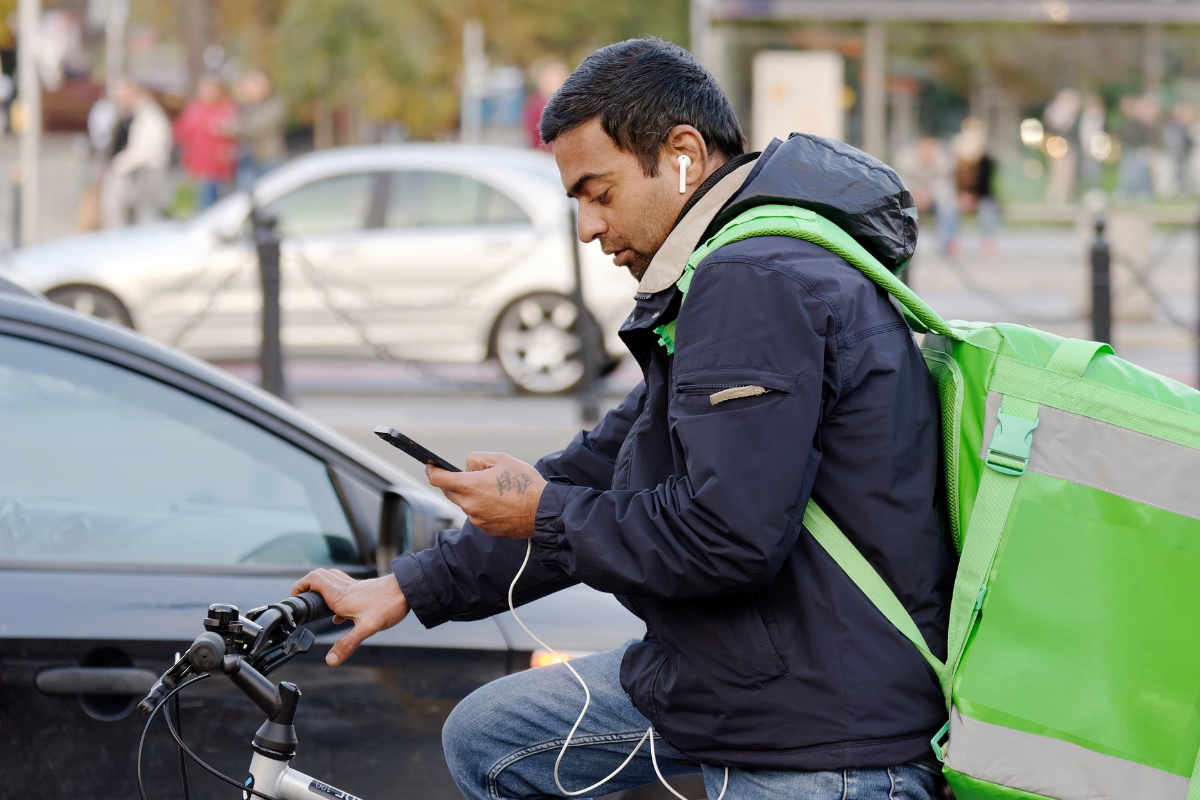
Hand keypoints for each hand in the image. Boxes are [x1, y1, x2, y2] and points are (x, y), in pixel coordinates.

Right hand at [291, 569, 408, 665]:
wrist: (408, 590)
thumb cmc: (389, 604)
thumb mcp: (367, 628)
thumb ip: (347, 644)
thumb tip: (330, 660)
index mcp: (340, 595)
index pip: (312, 580)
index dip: (299, 586)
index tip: (293, 598)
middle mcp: (344, 588)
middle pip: (319, 577)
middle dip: (307, 585)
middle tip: (302, 599)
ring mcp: (355, 587)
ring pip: (332, 581)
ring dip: (321, 590)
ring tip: (317, 607)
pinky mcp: (364, 590)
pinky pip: (344, 590)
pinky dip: (336, 598)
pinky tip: (341, 616)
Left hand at [426, 452, 545, 539]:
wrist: (543, 510)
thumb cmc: (525, 482)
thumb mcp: (501, 459)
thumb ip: (477, 459)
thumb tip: (466, 468)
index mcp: (470, 486)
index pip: (439, 479)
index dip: (432, 470)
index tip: (430, 466)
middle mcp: (470, 505)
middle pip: (450, 493)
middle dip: (453, 483)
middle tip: (468, 475)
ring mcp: (478, 520)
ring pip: (465, 504)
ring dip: (471, 496)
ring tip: (493, 489)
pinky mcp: (487, 529)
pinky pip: (477, 516)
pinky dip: (482, 508)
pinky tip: (499, 503)